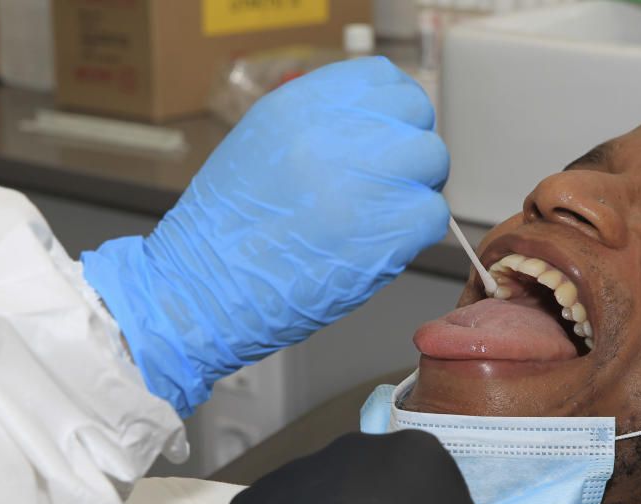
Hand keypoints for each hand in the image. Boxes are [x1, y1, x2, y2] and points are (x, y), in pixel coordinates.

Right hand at [81, 57, 449, 415]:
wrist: (205, 287)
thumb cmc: (225, 229)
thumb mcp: (260, 144)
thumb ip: (318, 126)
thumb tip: (370, 126)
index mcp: (303, 105)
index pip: (384, 79)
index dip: (395, 110)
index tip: (390, 135)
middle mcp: (339, 133)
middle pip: (416, 119)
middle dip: (409, 153)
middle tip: (390, 185)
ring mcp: (368, 180)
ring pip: (433, 164)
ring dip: (417, 191)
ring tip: (383, 218)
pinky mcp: (389, 230)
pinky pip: (434, 215)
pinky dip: (417, 234)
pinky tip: (382, 246)